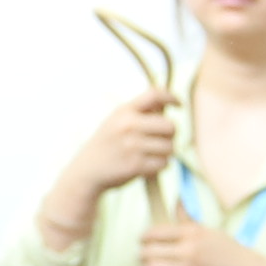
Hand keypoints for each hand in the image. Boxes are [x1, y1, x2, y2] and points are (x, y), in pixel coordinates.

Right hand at [41, 92, 180, 240]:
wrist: (87, 170)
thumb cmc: (107, 144)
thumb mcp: (116, 120)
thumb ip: (139, 112)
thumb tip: (167, 104)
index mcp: (124, 111)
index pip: (154, 94)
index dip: (171, 97)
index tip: (178, 105)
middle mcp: (128, 126)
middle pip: (170, 126)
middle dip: (170, 134)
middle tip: (161, 139)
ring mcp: (132, 146)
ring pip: (169, 147)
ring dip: (165, 152)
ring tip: (151, 154)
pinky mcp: (136, 165)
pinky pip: (164, 163)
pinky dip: (159, 165)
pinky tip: (147, 165)